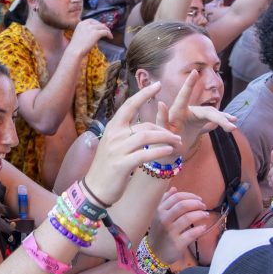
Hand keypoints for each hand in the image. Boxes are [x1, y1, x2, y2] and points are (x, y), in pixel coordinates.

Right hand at [67, 19, 111, 56]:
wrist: (75, 51)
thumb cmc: (76, 46)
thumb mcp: (79, 35)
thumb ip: (85, 31)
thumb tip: (95, 32)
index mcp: (81, 24)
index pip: (91, 20)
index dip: (97, 23)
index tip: (100, 27)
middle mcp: (86, 24)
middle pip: (98, 23)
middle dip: (103, 26)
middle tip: (106, 30)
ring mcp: (91, 28)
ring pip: (103, 27)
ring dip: (107, 30)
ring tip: (109, 35)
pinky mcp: (96, 33)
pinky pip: (106, 32)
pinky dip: (109, 34)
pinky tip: (110, 38)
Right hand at [83, 82, 180, 205]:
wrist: (95, 189)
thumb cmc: (107, 167)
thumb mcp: (114, 146)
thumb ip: (126, 135)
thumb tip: (144, 128)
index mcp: (112, 128)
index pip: (129, 105)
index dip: (144, 94)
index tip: (157, 85)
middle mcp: (114, 135)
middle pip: (144, 125)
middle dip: (164, 129)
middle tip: (177, 136)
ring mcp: (117, 149)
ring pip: (147, 137)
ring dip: (166, 139)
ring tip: (177, 143)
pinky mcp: (122, 164)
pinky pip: (145, 154)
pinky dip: (159, 152)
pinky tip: (168, 152)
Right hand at [147, 188, 210, 265]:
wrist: (154, 253)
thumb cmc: (159, 231)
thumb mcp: (158, 215)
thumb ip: (165, 201)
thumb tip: (174, 188)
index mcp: (159, 210)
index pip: (176, 197)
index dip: (190, 196)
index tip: (199, 199)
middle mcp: (164, 219)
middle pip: (182, 205)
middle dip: (196, 203)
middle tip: (203, 206)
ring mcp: (170, 231)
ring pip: (188, 218)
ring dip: (200, 214)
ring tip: (205, 214)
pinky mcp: (177, 243)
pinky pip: (191, 234)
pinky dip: (199, 229)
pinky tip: (204, 227)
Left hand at [156, 69, 237, 155]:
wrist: (168, 150)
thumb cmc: (162, 140)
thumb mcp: (161, 131)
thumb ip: (161, 119)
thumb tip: (161, 103)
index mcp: (177, 111)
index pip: (184, 95)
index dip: (190, 84)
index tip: (195, 71)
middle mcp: (188, 111)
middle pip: (207, 111)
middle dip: (219, 118)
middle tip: (231, 127)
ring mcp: (195, 116)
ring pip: (213, 115)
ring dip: (223, 120)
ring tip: (233, 126)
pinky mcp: (201, 122)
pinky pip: (214, 119)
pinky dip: (223, 120)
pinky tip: (233, 120)